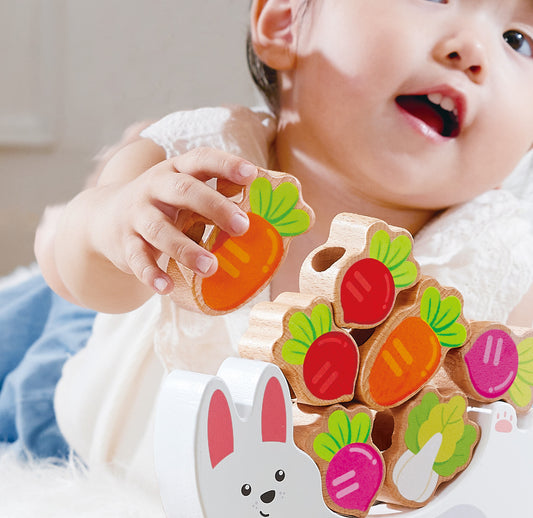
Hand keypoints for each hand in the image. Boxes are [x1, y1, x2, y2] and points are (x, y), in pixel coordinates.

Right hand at [92, 147, 257, 294]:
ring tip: (210, 267)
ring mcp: (138, 215)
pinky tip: (165, 288)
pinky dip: (151, 274)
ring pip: (160, 230)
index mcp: (177, 170)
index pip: (202, 159)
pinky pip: (137, 259)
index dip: (226, 164)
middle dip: (215, 207)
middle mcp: (155, 187)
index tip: (251, 174)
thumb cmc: (164, 205)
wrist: (105, 218)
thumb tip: (274, 210)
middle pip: (185, 191)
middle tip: (243, 226)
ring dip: (186, 249)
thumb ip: (217, 196)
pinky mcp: (125, 243)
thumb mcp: (185, 192)